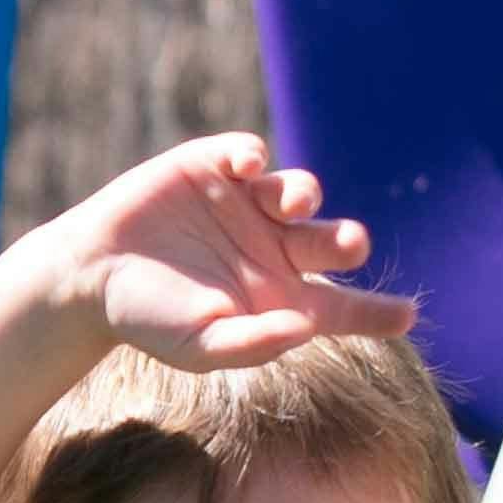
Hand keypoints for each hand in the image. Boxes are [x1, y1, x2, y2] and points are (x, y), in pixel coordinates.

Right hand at [61, 133, 416, 367]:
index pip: (344, 307)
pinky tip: (244, 167)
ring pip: (299, 192)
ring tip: (292, 203)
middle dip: (348, 240)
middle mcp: (275, 248)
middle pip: (333, 242)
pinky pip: (249, 155)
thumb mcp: (200, 347)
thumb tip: (307, 328)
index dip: (378, 312)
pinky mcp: (214, 168)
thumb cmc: (149, 320)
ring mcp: (247, 206)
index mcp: (283, 297)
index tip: (409, 315)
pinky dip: (252, 155)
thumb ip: (253, 343)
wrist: (93, 277)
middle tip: (350, 242)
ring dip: (304, 193)